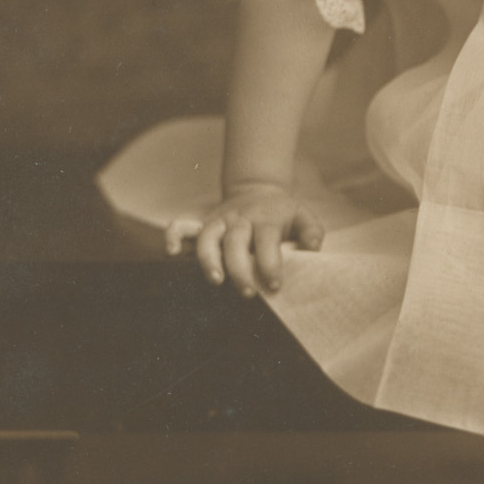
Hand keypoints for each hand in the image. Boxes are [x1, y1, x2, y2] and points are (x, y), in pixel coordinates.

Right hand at [166, 182, 324, 296]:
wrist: (259, 190)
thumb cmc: (283, 214)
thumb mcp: (303, 217)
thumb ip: (311, 232)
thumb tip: (312, 248)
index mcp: (266, 219)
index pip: (267, 240)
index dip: (270, 263)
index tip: (275, 286)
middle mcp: (240, 219)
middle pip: (235, 241)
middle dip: (240, 269)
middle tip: (249, 294)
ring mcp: (219, 221)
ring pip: (207, 236)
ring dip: (209, 259)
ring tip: (216, 281)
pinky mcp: (203, 224)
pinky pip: (181, 226)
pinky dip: (173, 236)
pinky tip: (171, 253)